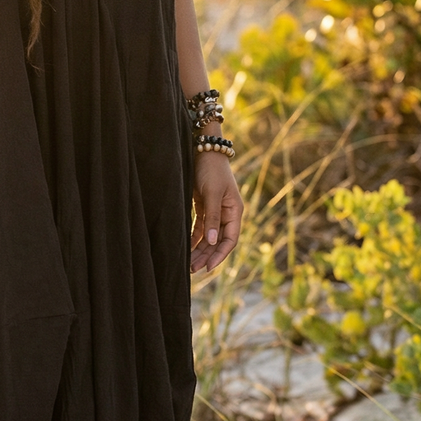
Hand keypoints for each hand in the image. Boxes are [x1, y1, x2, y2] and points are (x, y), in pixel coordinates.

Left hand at [190, 153, 242, 273]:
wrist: (203, 150)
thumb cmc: (212, 170)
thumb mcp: (213, 193)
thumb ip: (213, 217)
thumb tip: (213, 241)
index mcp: (234, 211)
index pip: (230, 240)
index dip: (220, 255)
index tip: (208, 267)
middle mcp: (226, 214)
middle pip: (218, 241)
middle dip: (207, 256)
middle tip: (193, 269)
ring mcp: (215, 211)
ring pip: (208, 237)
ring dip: (199, 250)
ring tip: (188, 264)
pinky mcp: (203, 207)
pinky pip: (199, 229)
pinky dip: (194, 239)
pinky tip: (186, 249)